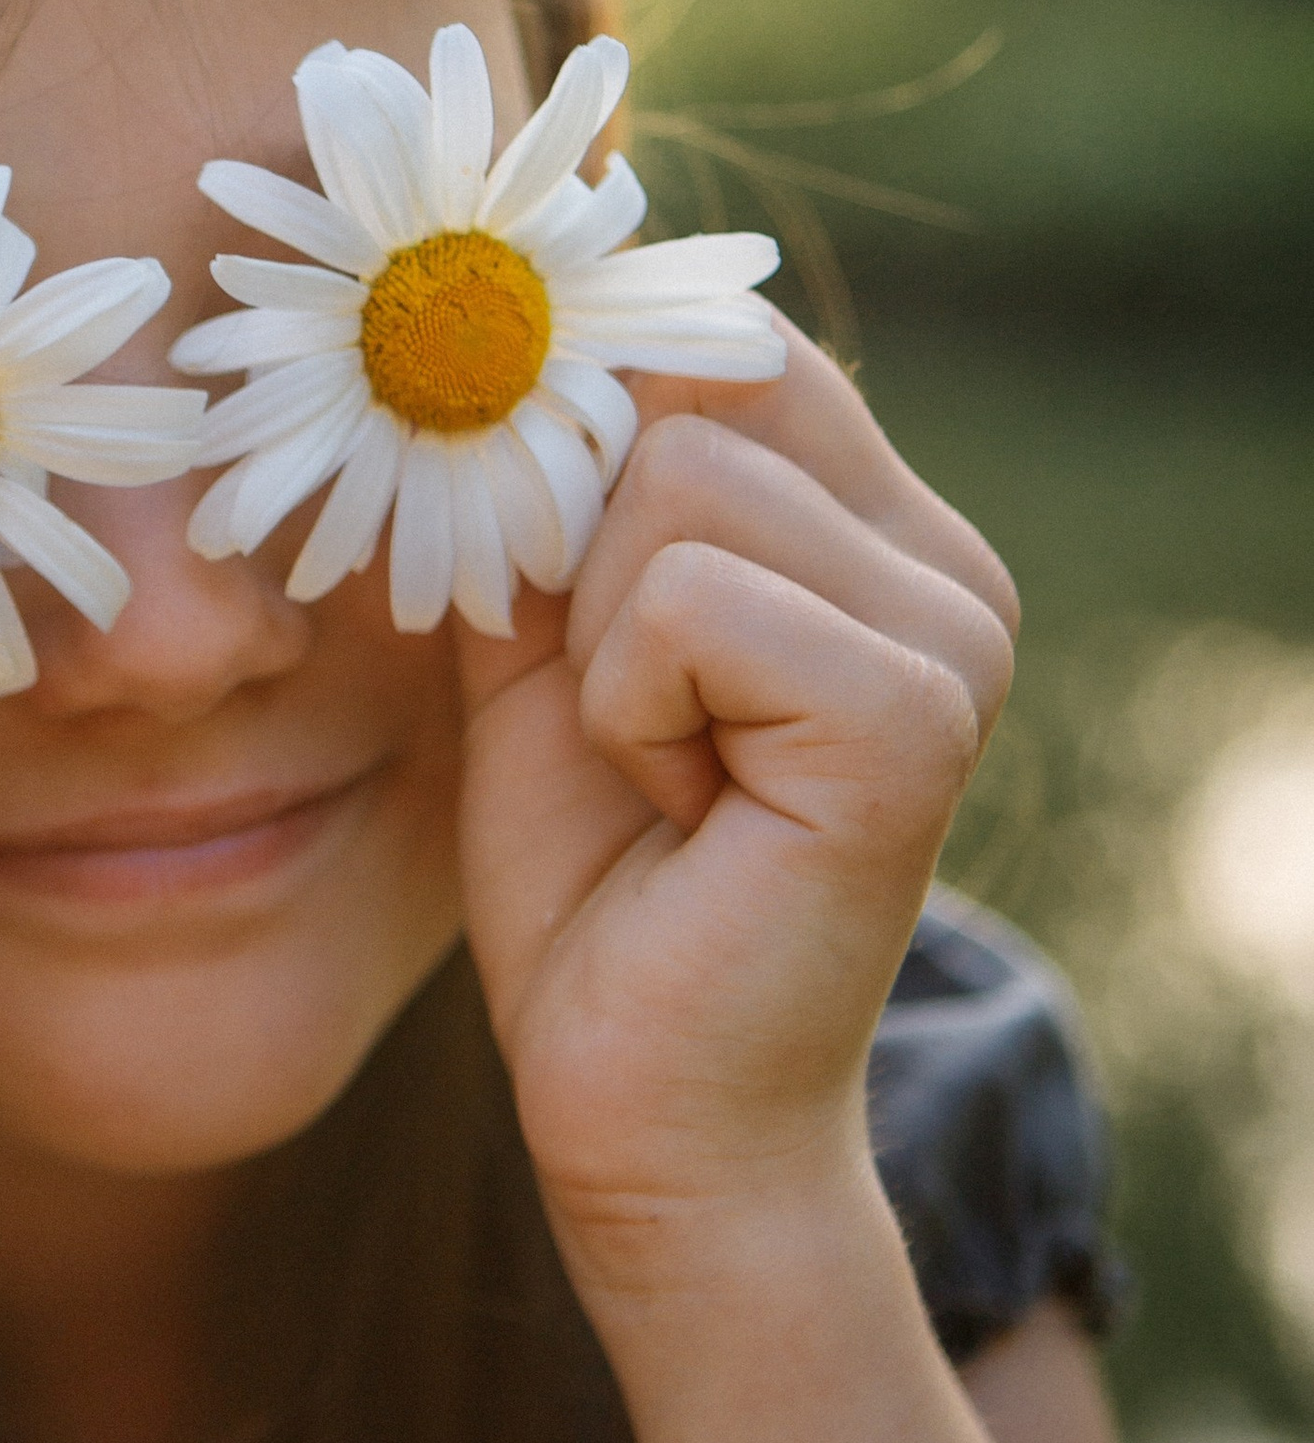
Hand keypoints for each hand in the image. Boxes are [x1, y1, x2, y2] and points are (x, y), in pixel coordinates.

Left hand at [454, 329, 1018, 1292]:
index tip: (550, 585)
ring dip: (600, 645)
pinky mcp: (911, 715)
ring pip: (674, 484)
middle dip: (583, 549)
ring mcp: (951, 634)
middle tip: (621, 713)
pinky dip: (629, 703)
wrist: (644, 1108)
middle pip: (693, 383)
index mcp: (874, 527)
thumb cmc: (594, 882)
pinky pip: (687, 599)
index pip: (718, 337)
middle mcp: (944, 562)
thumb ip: (541, 487)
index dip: (581, 428)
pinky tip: (680, 806)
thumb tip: (491, 334)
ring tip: (658, 769)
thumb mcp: (540, 641)